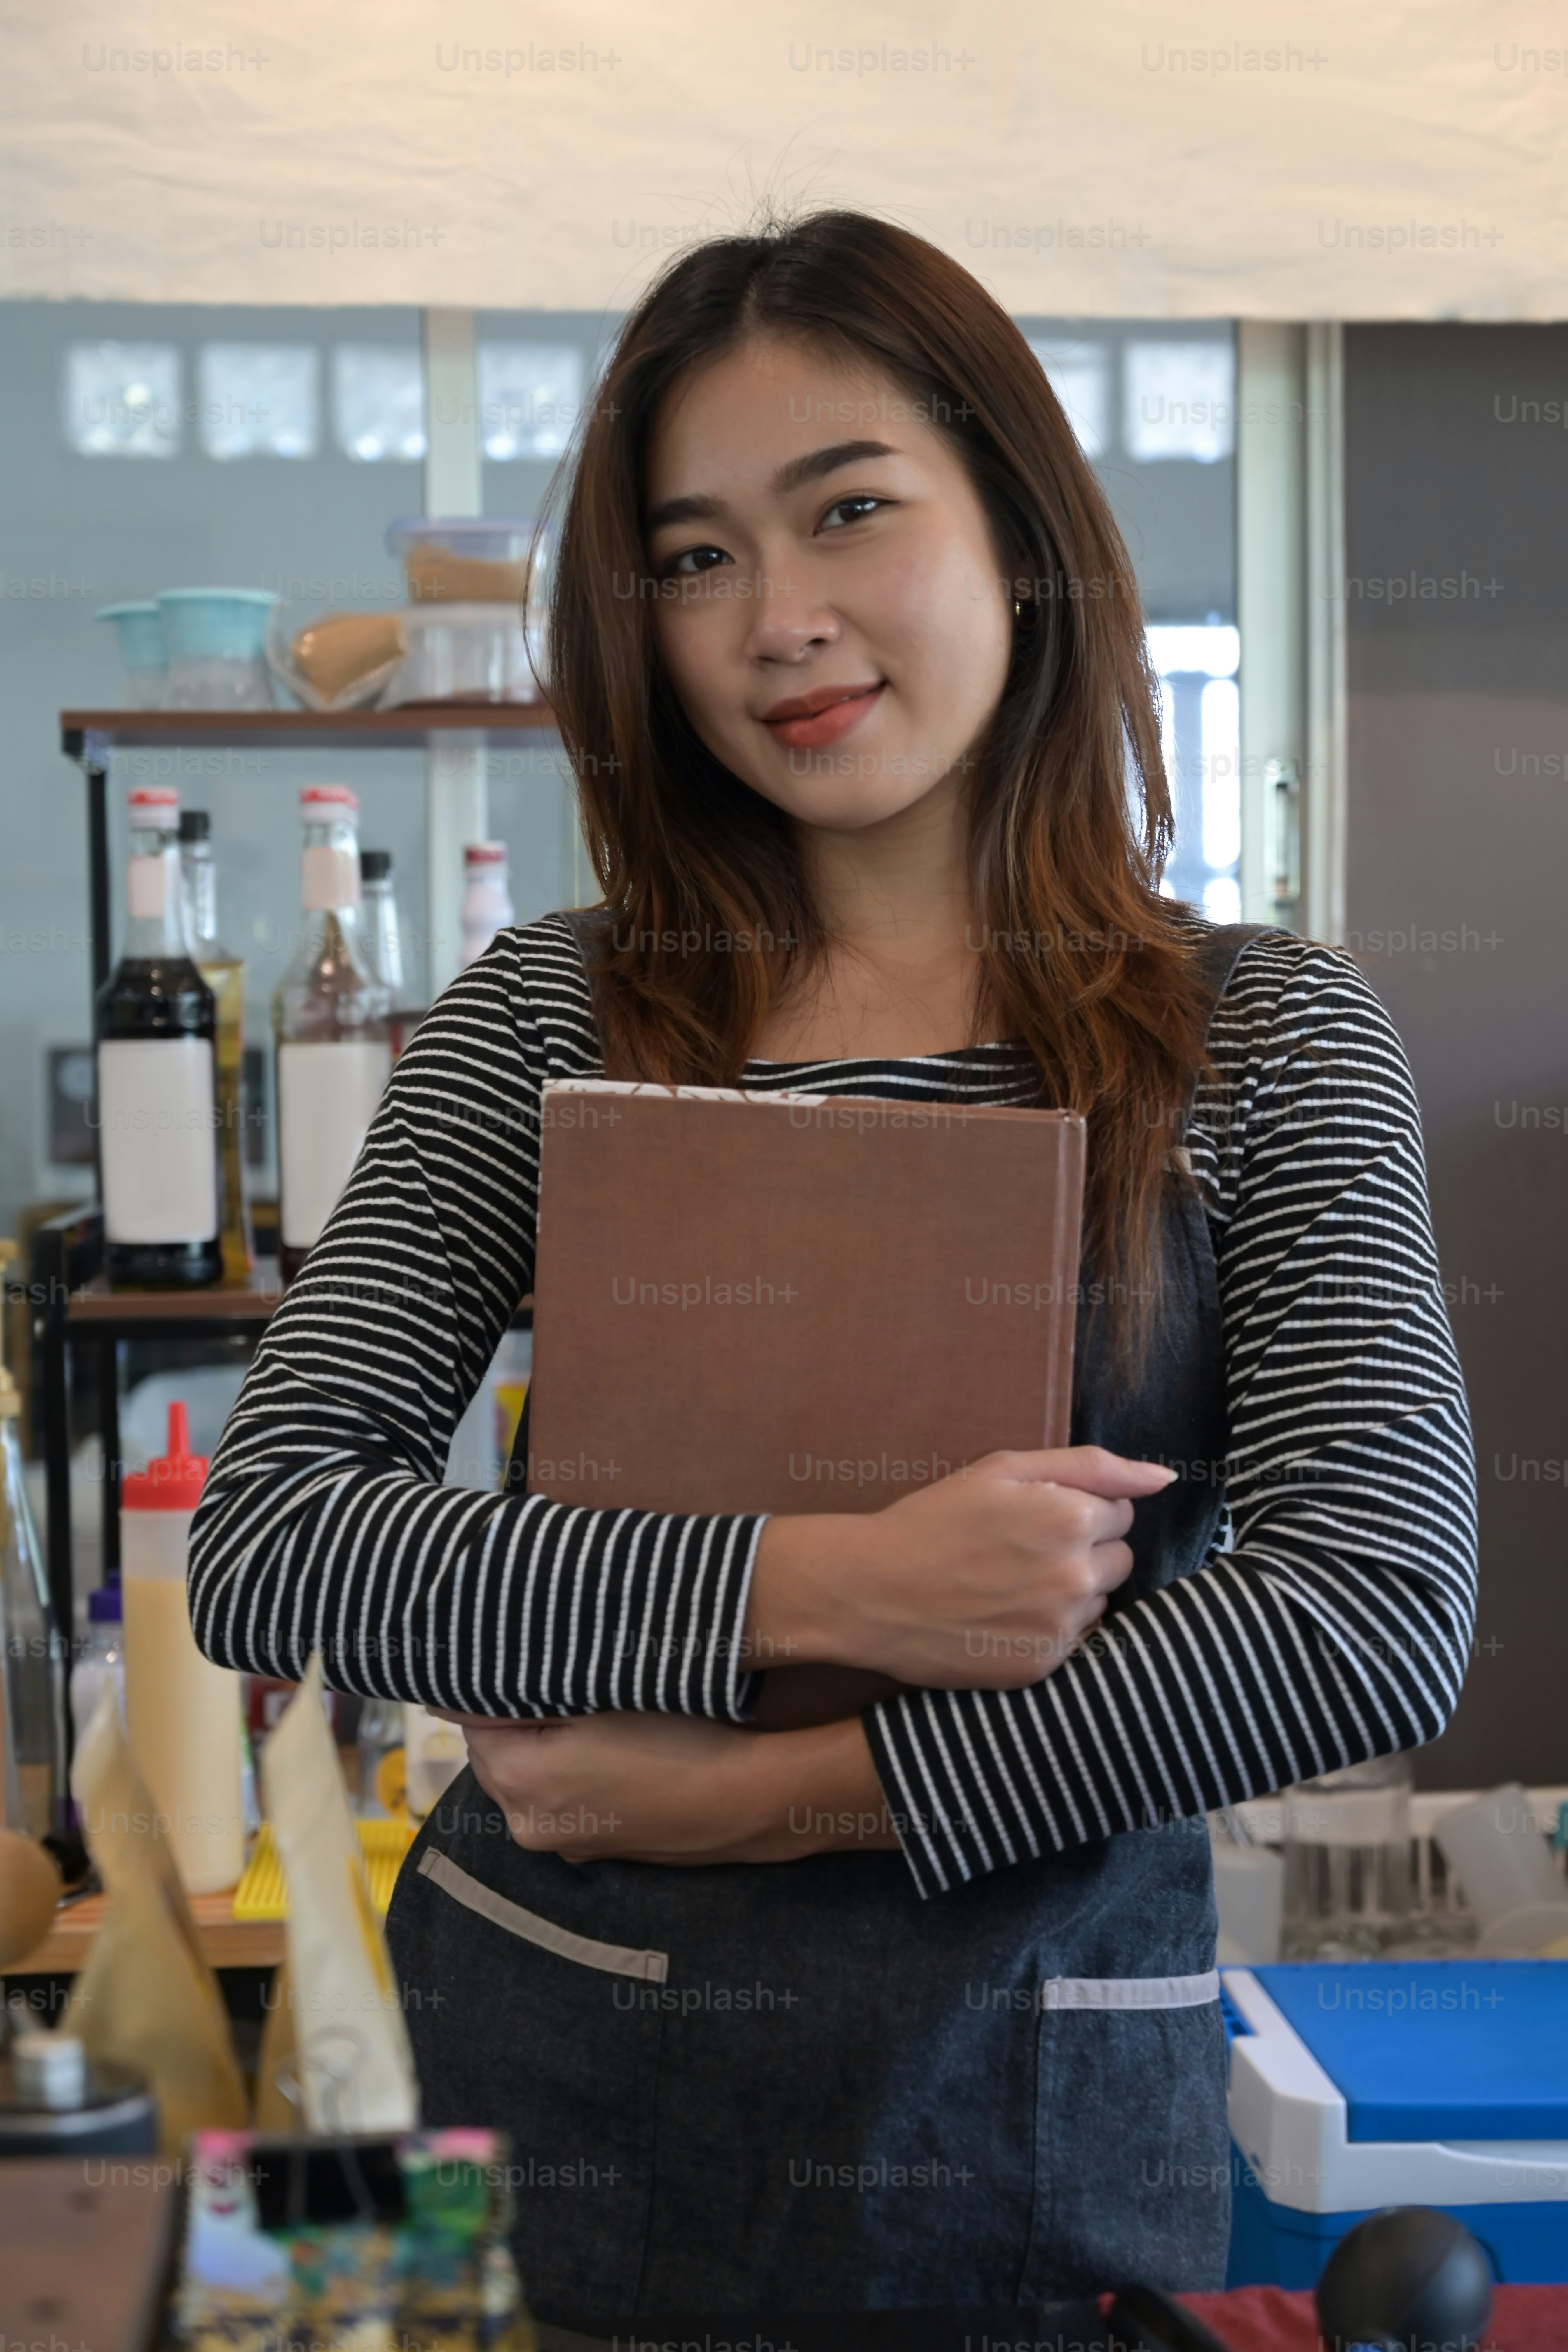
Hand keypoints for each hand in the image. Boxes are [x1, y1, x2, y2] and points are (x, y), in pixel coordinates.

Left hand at [426, 1710, 896, 1864]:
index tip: (527, 1656)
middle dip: (520, 1715)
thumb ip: (525, 1684)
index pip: (472, 1718)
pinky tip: (617, 1748)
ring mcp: (567, 1843)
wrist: (748, 1799)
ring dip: (549, 1743)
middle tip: (564, 1675)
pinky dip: (577, 1772)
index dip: (496, 1683)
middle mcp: (528, 1825)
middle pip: (499, 1752)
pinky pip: (567, 1798)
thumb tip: (461, 1682)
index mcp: (517, 1782)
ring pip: (533, 1774)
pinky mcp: (599, 1848)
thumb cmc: (676, 1736)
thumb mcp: (597, 1689)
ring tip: (595, 1708)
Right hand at [747, 1444, 1174, 1690]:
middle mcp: (1077, 1577)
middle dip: (1084, 1549)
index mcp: (1072, 1519)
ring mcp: (1061, 1627)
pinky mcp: (1042, 1666)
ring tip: (1012, 1582)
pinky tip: (1006, 1614)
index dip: (1079, 1509)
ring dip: (1072, 1590)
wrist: (872, 1590)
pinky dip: (1050, 1626)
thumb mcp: (1006, 1469)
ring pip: (1100, 1601)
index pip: (1121, 1513)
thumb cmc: (935, 1520)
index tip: (1036, 1515)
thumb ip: (1093, 1467)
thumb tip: (1164, 1478)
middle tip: (1024, 1549)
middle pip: (1120, 1559)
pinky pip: (1075, 1640)